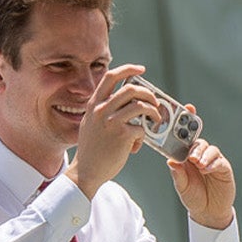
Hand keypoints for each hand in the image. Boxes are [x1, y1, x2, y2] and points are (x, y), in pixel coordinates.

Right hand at [71, 65, 156, 197]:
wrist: (86, 171)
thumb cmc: (92, 149)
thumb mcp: (91, 123)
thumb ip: (104, 109)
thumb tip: (128, 99)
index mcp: (94, 104)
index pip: (111, 76)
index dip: (128, 69)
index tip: (141, 70)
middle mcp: (101, 110)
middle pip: (131, 88)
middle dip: (148, 93)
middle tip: (155, 102)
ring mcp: (111, 122)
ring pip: (140, 106)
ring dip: (153, 112)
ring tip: (155, 120)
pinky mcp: (122, 135)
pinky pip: (141, 128)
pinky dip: (143, 136)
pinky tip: (136, 145)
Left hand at [169, 137, 235, 230]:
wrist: (208, 212)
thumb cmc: (195, 198)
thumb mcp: (182, 187)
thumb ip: (178, 174)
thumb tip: (170, 161)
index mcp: (188, 160)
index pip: (186, 146)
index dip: (184, 145)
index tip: (180, 150)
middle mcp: (201, 159)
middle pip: (200, 144)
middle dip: (196, 149)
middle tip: (192, 158)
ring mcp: (213, 163)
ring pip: (211, 150)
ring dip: (205, 155)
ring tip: (199, 165)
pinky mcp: (224, 169)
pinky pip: (220, 162)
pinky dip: (214, 163)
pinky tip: (207, 169)